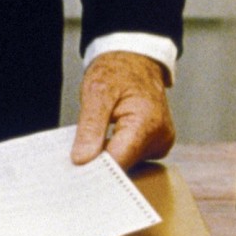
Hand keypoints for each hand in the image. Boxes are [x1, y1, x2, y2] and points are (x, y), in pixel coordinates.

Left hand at [70, 50, 174, 171]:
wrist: (135, 61)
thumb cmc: (116, 72)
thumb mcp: (96, 91)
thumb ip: (90, 127)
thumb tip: (82, 160)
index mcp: (147, 123)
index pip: (119, 162)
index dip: (96, 170)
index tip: (75, 174)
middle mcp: (160, 138)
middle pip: (124, 166)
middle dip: (99, 166)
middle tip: (74, 163)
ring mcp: (161, 143)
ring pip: (128, 164)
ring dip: (107, 159)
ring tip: (89, 147)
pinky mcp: (157, 146)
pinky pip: (132, 157)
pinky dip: (116, 153)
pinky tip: (102, 145)